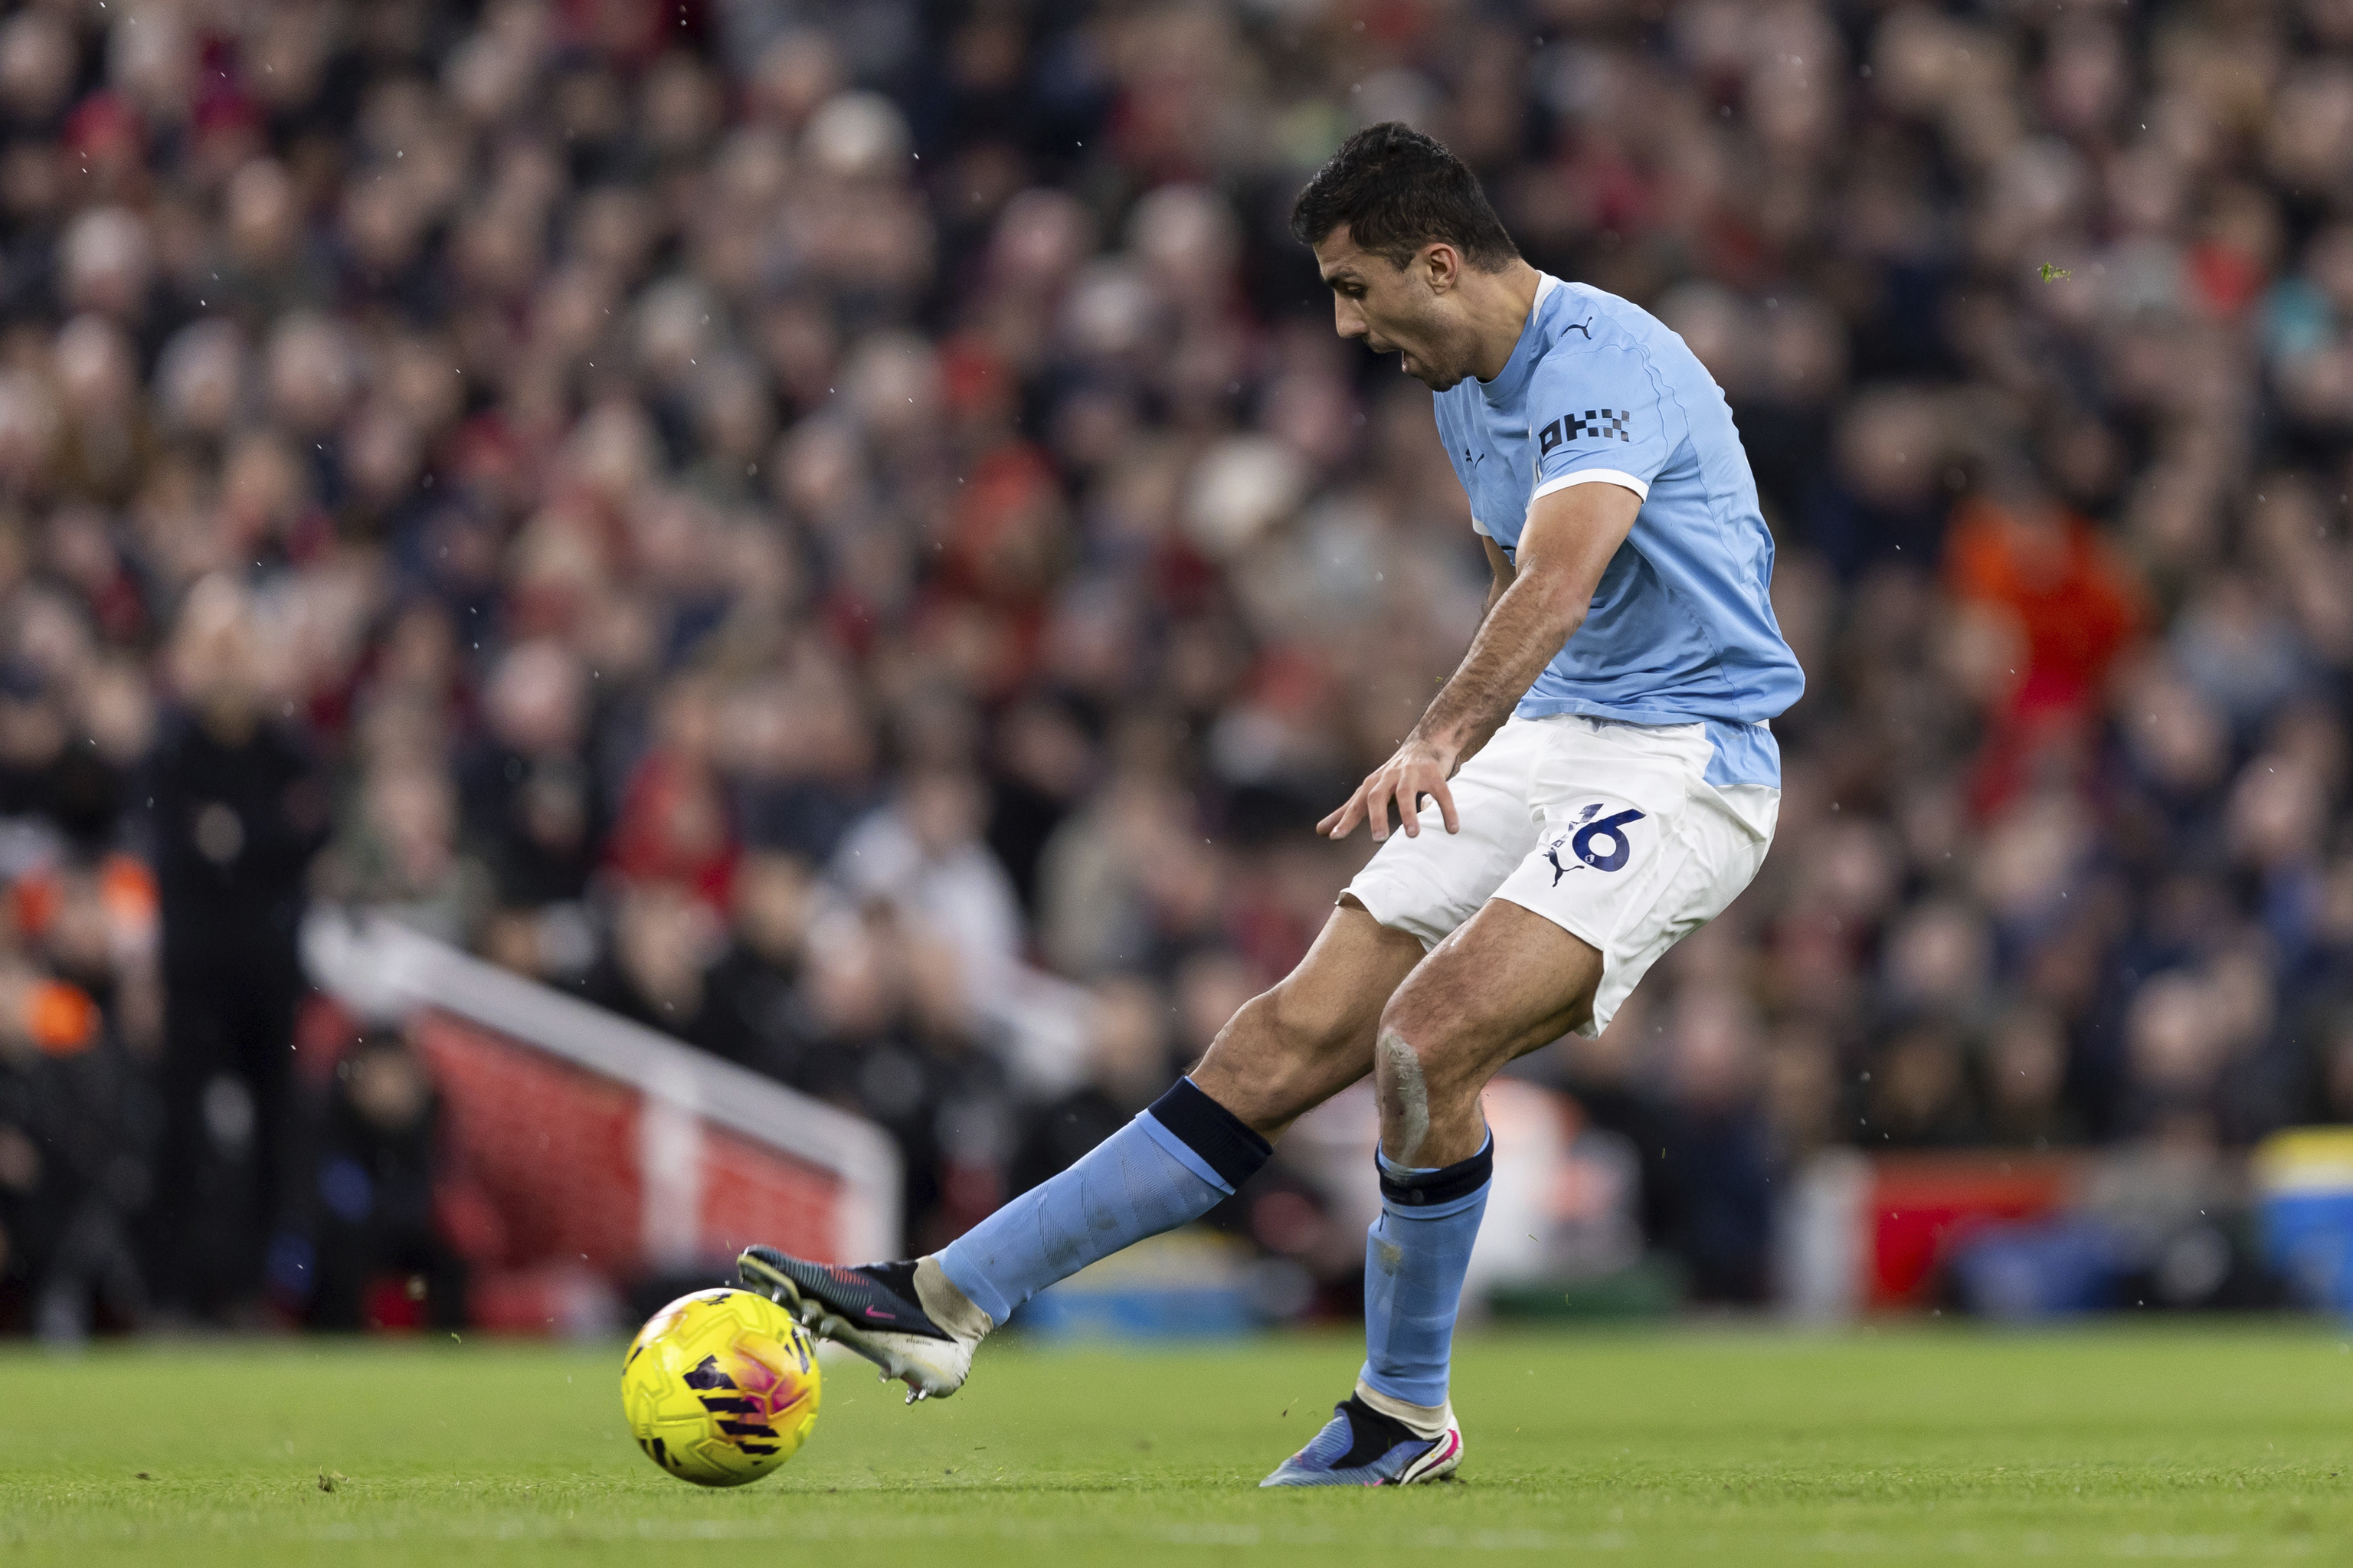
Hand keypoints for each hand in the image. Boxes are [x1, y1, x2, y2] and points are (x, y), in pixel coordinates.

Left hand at [1318, 734, 1459, 842]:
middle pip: (1377, 796)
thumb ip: (1347, 812)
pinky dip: (1446, 810)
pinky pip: (1441, 793)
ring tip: (1412, 835)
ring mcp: (1412, 774)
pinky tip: (1452, 829)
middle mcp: (1389, 777)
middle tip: (1378, 839)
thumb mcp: (1369, 791)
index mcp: (1373, 784)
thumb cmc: (1393, 775)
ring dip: (1409, 813)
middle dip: (1377, 816)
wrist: (1427, 742)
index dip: (1345, 820)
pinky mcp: (1435, 774)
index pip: (1356, 804)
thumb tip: (1319, 831)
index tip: (1334, 837)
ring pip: (1406, 793)